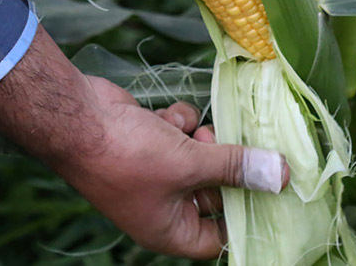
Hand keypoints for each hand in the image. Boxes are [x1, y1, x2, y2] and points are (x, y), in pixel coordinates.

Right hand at [0, 25, 287, 258]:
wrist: (74, 118)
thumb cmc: (127, 155)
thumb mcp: (189, 164)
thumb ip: (236, 168)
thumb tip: (282, 177)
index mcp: (168, 229)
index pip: (217, 238)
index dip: (241, 215)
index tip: (266, 187)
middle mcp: (162, 205)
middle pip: (212, 192)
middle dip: (225, 166)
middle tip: (240, 145)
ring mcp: (153, 172)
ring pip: (198, 157)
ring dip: (202, 140)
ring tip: (200, 131)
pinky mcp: (147, 141)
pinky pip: (177, 135)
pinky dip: (177, 123)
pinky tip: (168, 116)